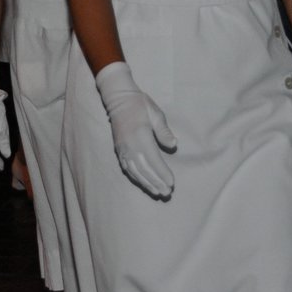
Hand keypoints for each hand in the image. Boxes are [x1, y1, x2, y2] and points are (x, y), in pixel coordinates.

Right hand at [94, 61, 175, 198]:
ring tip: (157, 193)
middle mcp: (130, 145)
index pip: (153, 160)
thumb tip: (173, 145)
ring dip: (147, 183)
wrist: (118, 98)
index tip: (172, 183)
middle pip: (144, 169)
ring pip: (135, 171)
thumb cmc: (140, 104)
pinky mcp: (119, 150)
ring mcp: (123, 149)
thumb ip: (164, 131)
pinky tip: (143, 183)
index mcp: (141, 136)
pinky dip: (136, 178)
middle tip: (167, 193)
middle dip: (156, 182)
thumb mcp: (155, 113)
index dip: (162, 173)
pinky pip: (127, 168)